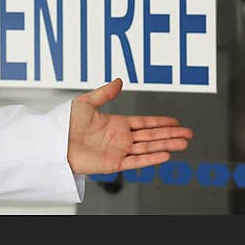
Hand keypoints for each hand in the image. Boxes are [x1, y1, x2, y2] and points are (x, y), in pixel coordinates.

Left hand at [67, 78, 192, 174]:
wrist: (56, 141)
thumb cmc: (66, 123)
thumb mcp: (86, 102)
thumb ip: (105, 92)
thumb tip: (119, 80)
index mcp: (116, 124)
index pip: (144, 122)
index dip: (160, 122)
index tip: (176, 121)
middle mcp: (120, 138)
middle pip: (151, 135)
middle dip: (170, 134)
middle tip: (188, 133)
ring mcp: (119, 151)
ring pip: (148, 148)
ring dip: (166, 145)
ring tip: (184, 143)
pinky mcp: (114, 164)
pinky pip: (136, 161)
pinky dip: (151, 159)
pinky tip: (165, 155)